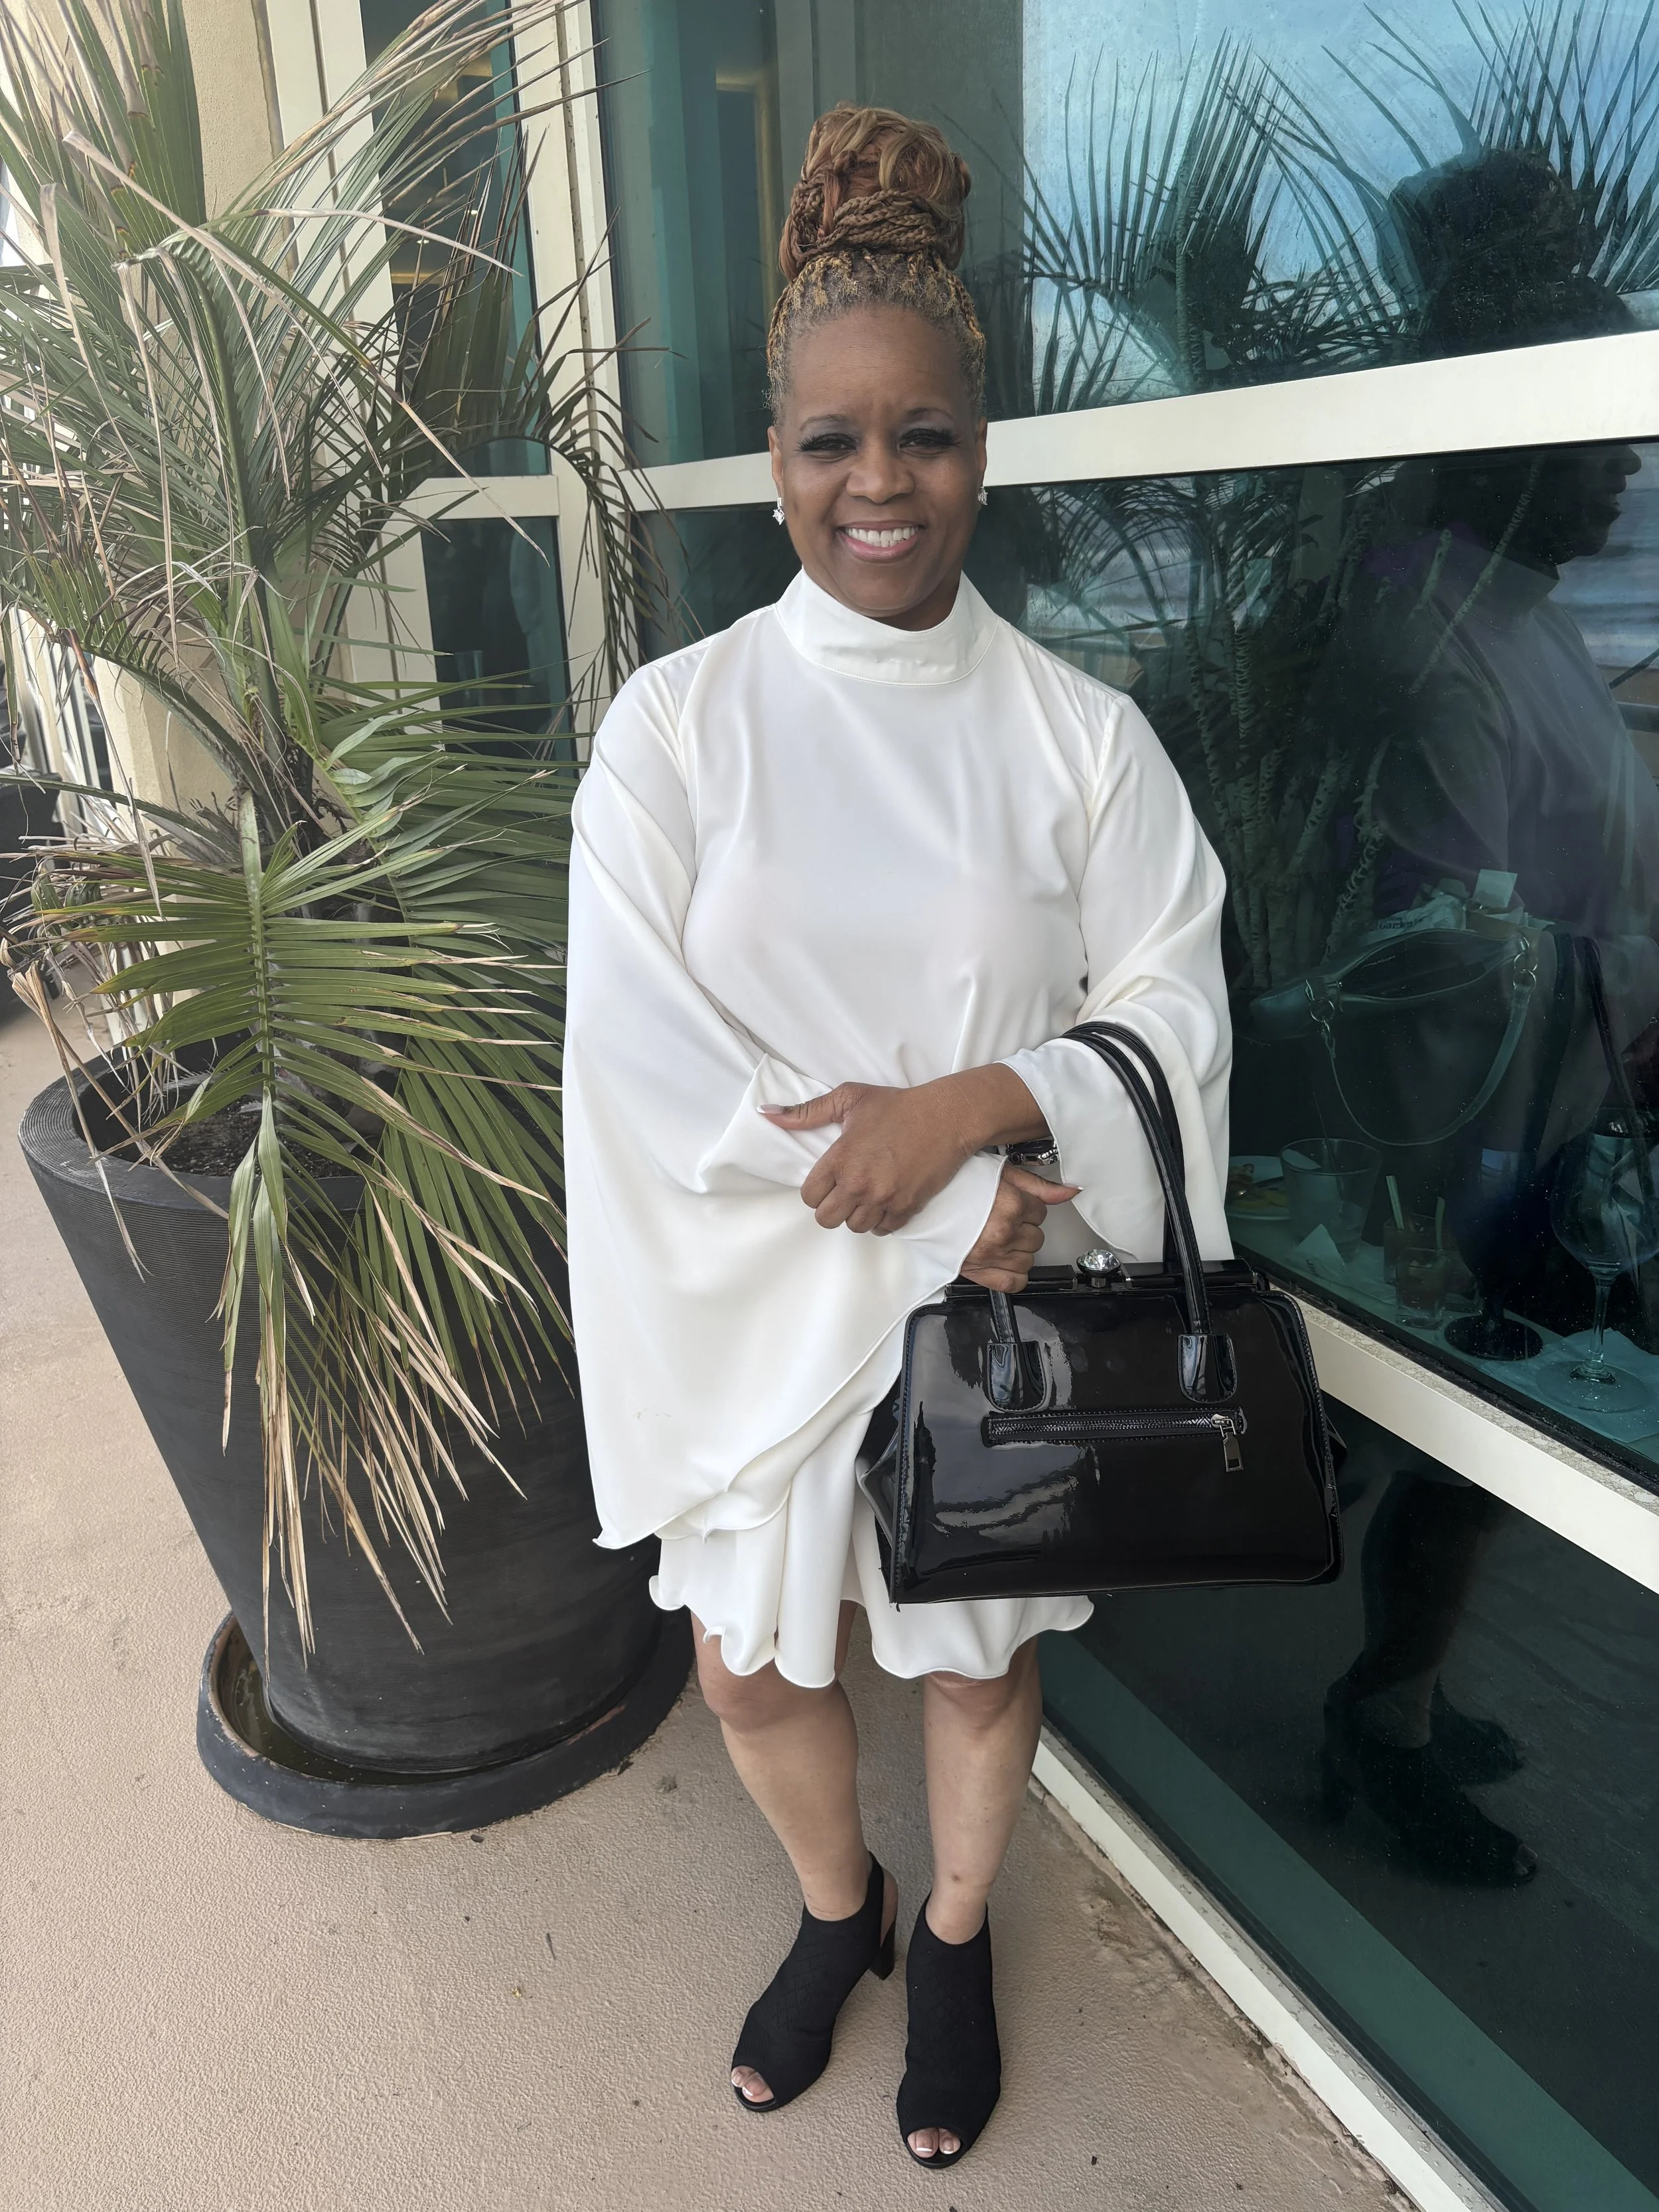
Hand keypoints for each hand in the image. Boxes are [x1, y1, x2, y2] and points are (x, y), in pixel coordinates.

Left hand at [762, 1081, 976, 1232]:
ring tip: (865, 1196)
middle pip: (827, 1219)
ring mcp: (884, 1198)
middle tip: (843, 1192)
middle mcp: (859, 1183)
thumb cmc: (897, 1105)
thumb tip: (767, 1114)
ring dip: (856, 1215)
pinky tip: (884, 1202)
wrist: (946, 1117)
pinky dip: (881, 1221)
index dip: (815, 1190)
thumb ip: (806, 1111)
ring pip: (855, 1227)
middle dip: (831, 1208)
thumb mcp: (849, 1098)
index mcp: (840, 1159)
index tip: (827, 1181)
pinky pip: (883, 1230)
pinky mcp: (907, 1207)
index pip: (809, 1197)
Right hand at [959, 1163, 1080, 1292]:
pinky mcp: (979, 1272)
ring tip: (999, 1238)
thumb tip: (1070, 1191)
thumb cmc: (950, 1187)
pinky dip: (1014, 1275)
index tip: (1012, 1205)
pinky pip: (1013, 1283)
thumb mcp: (997, 1173)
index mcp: (1010, 1204)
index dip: (1027, 1207)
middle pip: (1036, 1236)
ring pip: (1028, 1260)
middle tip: (1002, 1219)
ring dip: (1018, 1250)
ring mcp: (992, 1254)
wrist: (917, 1206)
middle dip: (1023, 1228)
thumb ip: (1037, 1184)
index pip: (1040, 1212)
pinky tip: (1004, 1261)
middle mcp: (1004, 1231)